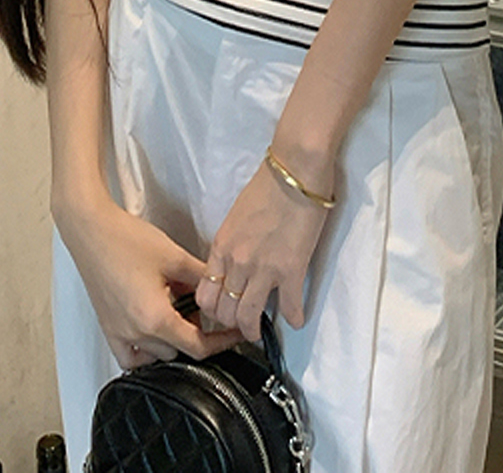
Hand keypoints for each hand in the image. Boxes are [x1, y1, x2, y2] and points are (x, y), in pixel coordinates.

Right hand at [65, 201, 239, 369]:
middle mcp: (135, 334)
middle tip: (201, 307)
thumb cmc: (126, 239)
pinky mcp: (108, 328)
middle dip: (195, 332)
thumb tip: (222, 290)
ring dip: (172, 339)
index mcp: (155, 319)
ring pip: (156, 354)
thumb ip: (202, 278)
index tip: (234, 334)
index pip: (197, 346)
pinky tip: (153, 330)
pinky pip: (130, 356)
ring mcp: (119, 334)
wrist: (92, 230)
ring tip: (177, 309)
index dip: (222, 341)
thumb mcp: (174, 256)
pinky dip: (145, 350)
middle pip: (178, 351)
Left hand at [195, 158, 330, 342]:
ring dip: (253, 329)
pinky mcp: (291, 271)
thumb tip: (234, 266)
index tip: (221, 312)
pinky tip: (296, 319)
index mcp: (221, 247)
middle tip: (240, 325)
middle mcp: (237, 263)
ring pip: (248, 317)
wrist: (295, 172)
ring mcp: (263, 270)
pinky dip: (293, 318)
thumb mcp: (235, 217)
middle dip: (230, 324)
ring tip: (260, 331)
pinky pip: (289, 308)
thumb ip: (231, 245)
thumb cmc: (266, 187)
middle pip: (223, 312)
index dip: (212, 310)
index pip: (205, 294)